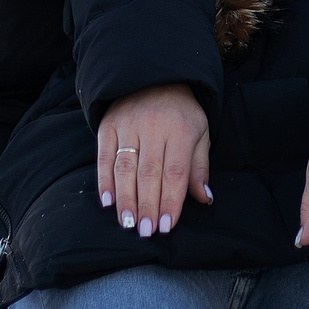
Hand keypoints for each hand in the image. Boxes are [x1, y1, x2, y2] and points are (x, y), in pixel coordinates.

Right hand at [97, 85, 211, 238]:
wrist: (154, 76)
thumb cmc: (181, 113)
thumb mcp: (199, 133)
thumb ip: (199, 167)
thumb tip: (205, 198)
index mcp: (180, 130)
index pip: (174, 172)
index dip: (170, 201)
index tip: (166, 226)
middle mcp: (152, 127)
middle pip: (149, 174)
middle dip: (147, 206)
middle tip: (146, 232)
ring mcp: (127, 126)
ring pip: (125, 168)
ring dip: (125, 199)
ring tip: (128, 223)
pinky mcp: (108, 126)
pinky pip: (104, 157)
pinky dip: (104, 181)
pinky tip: (107, 202)